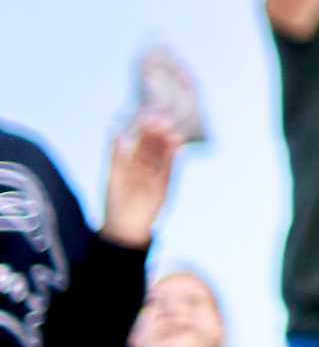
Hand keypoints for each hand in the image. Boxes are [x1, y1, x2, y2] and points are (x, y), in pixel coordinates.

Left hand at [100, 118, 180, 247]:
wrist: (123, 228)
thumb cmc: (113, 203)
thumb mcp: (113, 174)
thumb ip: (115, 153)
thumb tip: (113, 129)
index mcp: (129, 165)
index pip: (139, 144)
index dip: (144, 132)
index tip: (149, 118)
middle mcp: (144, 169)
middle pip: (152, 149)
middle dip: (158, 135)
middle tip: (162, 121)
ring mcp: (155, 177)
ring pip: (162, 157)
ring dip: (167, 144)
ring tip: (171, 131)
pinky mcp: (165, 186)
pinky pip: (170, 169)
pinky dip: (174, 158)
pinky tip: (177, 146)